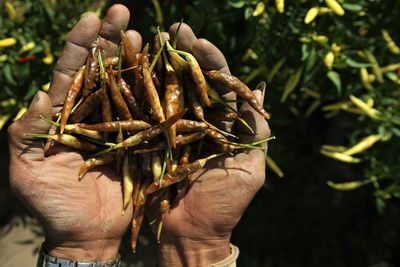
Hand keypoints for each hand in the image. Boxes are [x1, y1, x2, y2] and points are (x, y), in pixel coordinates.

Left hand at [7, 5, 141, 260]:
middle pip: (102, 70)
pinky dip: (157, 92)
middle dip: (110, 39)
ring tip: (144, 33)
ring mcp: (120, 126)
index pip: (71, 72)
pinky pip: (149, 114)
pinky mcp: (141, 141)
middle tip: (122, 11)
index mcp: (64, 115)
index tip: (91, 18)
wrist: (87, 234)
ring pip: (128, 86)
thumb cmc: (53, 205)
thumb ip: (27, 132)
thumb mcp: (27, 170)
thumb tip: (39, 95)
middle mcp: (94, 113)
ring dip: (136, 59)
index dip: (79, 45)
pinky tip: (166, 71)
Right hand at [147, 24, 269, 265]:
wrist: (192, 235)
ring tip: (152, 40)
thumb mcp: (249, 169)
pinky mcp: (152, 144)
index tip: (200, 42)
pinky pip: (147, 117)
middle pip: (193, 83)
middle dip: (185, 55)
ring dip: (161, 66)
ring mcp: (173, 132)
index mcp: (223, 126)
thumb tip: (259, 91)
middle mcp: (198, 123)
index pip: (220, 86)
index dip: (212, 62)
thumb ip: (257, 132)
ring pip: (168, 94)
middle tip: (175, 28)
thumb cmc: (224, 207)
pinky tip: (133, 71)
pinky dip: (141, 95)